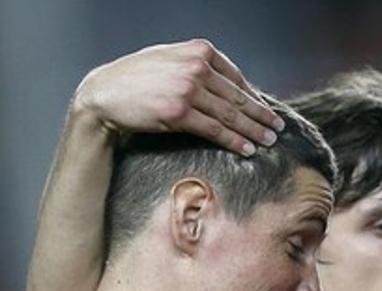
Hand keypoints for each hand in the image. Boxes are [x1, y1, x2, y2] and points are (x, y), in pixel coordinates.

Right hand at [73, 39, 282, 155]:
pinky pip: (215, 129)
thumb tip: (229, 85)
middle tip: (277, 128)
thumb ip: (198, 65)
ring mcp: (188, 89)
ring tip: (268, 141)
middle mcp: (196, 67)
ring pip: (230, 115)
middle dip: (260, 115)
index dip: (254, 96)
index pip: (236, 77)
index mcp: (198, 50)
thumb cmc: (136, 78)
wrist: (104, 93)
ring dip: (253, 131)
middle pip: (237, 97)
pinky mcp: (179, 112)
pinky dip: (234, 141)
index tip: (266, 109)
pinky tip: (246, 149)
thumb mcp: (170, 59)